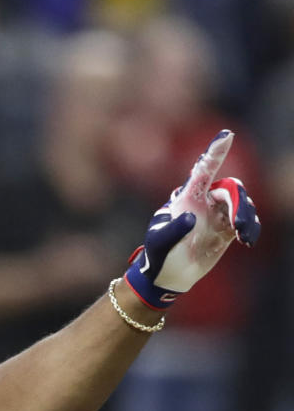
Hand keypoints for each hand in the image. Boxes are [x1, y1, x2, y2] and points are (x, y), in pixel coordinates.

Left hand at [124, 129, 260, 309]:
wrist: (168, 275)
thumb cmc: (158, 254)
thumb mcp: (159, 242)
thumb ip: (173, 230)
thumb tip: (191, 218)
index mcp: (188, 197)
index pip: (203, 170)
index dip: (215, 152)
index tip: (227, 135)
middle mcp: (205, 201)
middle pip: (230, 189)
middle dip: (238, 203)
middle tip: (238, 225)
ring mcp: (218, 215)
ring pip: (241, 204)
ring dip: (246, 216)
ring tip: (243, 234)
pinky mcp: (227, 230)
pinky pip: (245, 222)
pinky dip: (250, 227)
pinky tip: (248, 239)